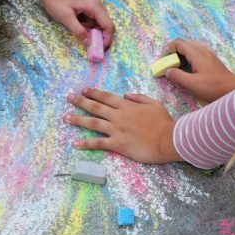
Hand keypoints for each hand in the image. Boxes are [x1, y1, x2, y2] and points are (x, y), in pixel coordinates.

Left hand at [40, 0, 114, 46]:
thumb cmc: (56, 1)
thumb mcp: (66, 18)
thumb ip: (78, 30)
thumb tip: (89, 43)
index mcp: (95, 7)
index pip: (108, 26)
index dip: (107, 39)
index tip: (100, 49)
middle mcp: (98, 6)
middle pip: (106, 26)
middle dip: (101, 38)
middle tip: (92, 48)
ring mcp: (93, 8)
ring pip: (99, 25)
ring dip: (93, 33)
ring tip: (81, 36)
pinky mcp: (88, 10)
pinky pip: (92, 22)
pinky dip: (88, 28)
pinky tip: (78, 28)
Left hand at [64, 88, 181, 163]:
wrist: (169, 139)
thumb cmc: (164, 122)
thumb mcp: (154, 104)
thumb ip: (139, 98)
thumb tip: (126, 95)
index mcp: (127, 106)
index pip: (106, 97)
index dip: (94, 93)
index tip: (83, 90)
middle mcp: (118, 116)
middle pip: (96, 107)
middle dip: (80, 101)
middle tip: (69, 98)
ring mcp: (116, 130)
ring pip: (93, 123)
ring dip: (78, 120)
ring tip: (66, 118)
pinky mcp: (118, 144)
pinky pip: (98, 143)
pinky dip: (86, 143)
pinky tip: (75, 144)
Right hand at [162, 39, 234, 101]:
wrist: (233, 88)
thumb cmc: (213, 87)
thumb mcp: (192, 84)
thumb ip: (178, 76)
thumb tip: (167, 71)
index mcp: (197, 54)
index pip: (179, 43)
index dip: (168, 49)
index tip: (163, 60)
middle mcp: (203, 50)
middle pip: (184, 43)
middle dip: (174, 51)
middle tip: (169, 63)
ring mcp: (208, 54)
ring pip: (191, 47)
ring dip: (181, 54)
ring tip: (177, 66)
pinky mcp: (212, 59)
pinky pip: (197, 52)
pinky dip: (189, 56)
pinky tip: (189, 67)